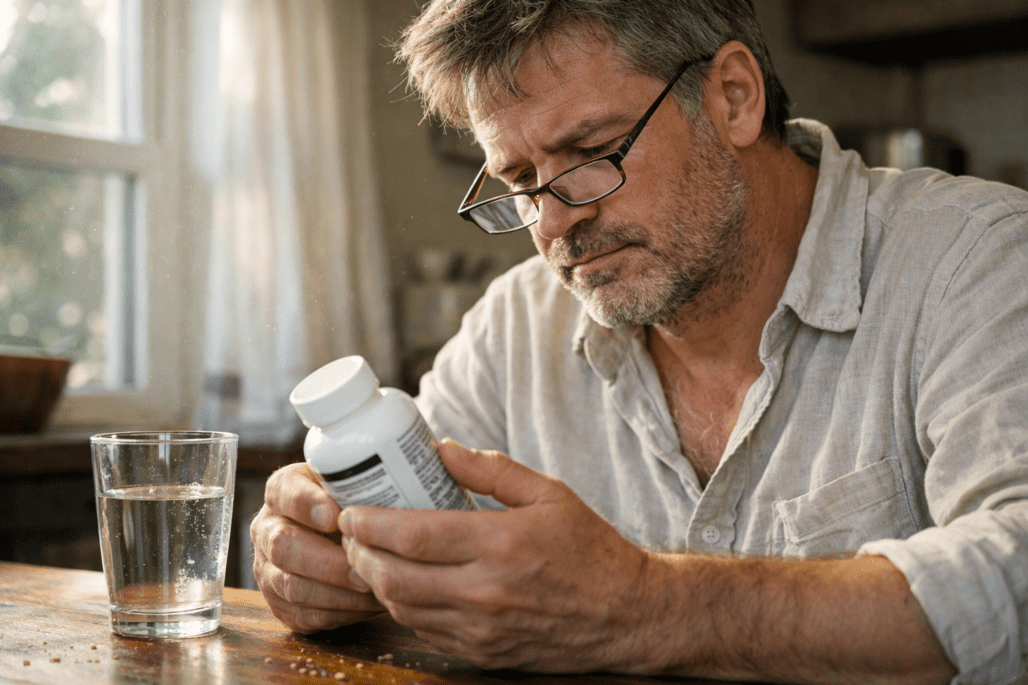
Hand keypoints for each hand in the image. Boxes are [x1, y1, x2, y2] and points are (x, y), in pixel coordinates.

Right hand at [250, 462, 384, 632]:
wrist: (339, 534)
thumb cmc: (353, 504)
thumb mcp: (353, 484)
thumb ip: (361, 485)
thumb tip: (392, 498)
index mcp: (281, 491)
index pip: (284, 492)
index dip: (306, 504)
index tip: (335, 516)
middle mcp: (267, 530)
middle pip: (285, 547)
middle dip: (328, 561)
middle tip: (364, 565)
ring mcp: (268, 570)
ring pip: (294, 587)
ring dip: (338, 593)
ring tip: (375, 589)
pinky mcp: (281, 605)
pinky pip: (306, 615)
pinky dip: (341, 612)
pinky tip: (369, 604)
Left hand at [338, 439, 653, 671]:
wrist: (627, 614)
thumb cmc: (590, 549)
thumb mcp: (549, 494)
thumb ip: (492, 470)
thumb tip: (441, 449)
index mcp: (500, 544)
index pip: (412, 535)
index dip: (368, 525)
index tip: (350, 512)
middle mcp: (486, 592)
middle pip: (394, 578)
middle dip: (360, 555)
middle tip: (352, 535)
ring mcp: (482, 629)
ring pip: (402, 609)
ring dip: (376, 583)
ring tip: (372, 557)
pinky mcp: (484, 653)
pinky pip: (425, 632)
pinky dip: (405, 608)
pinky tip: (408, 586)